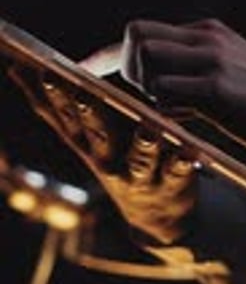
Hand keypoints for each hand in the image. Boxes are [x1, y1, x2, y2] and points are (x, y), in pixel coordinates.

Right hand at [8, 64, 195, 245]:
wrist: (158, 216)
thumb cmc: (118, 158)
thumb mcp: (86, 137)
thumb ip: (62, 107)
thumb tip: (18, 67)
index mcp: (88, 143)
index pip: (66, 117)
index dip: (54, 96)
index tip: (46, 71)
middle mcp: (108, 161)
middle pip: (96, 135)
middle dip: (88, 113)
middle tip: (82, 90)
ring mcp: (139, 176)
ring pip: (139, 159)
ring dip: (142, 142)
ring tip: (148, 126)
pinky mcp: (170, 186)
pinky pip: (177, 173)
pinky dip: (182, 163)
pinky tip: (189, 151)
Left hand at [84, 19, 245, 154]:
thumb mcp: (232, 70)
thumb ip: (196, 68)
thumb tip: (156, 81)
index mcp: (209, 32)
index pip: (146, 29)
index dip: (110, 52)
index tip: (86, 67)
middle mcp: (206, 37)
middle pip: (136, 36)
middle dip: (126, 67)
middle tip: (145, 97)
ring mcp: (211, 59)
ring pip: (145, 61)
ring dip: (145, 89)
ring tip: (170, 110)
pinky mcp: (217, 87)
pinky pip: (165, 92)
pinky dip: (161, 109)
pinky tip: (181, 121)